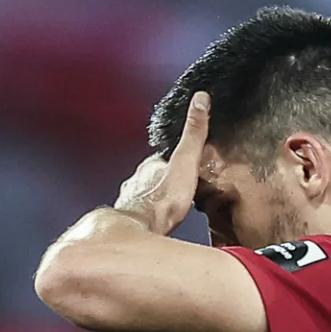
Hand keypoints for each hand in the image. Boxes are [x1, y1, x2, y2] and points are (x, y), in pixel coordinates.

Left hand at [111, 93, 210, 237]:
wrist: (142, 231)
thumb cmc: (163, 201)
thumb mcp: (186, 161)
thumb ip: (193, 134)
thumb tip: (199, 100)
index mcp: (151, 165)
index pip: (164, 156)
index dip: (177, 159)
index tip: (187, 162)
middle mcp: (137, 180)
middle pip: (153, 176)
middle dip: (165, 180)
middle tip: (180, 187)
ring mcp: (132, 200)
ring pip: (145, 195)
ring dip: (156, 199)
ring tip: (170, 207)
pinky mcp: (130, 221)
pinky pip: (141, 215)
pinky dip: (149, 216)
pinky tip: (157, 223)